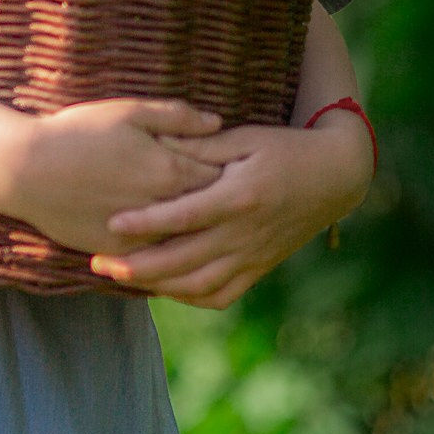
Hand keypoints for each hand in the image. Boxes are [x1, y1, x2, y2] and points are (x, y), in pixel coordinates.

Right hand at [0, 99, 224, 253]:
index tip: (246, 172)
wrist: (25, 170)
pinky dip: (173, 258)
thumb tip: (217, 122)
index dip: (234, 175)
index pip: (219, 178)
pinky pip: (156, 261)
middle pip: (208, 214)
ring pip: (185, 244)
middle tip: (243, 206)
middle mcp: (160, 208)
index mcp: (168, 170)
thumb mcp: (128, 111)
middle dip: (225, 209)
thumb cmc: (76, 132)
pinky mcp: (117, 251)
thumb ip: (176, 116)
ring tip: (219, 232)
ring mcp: (139, 235)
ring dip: (203, 239)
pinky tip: (185, 254)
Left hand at [85, 119, 372, 307]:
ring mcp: (253, 255)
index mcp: (239, 197)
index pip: (184, 216)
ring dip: (157, 286)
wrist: (336, 177)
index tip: (112, 225)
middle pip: (183, 260)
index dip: (147, 223)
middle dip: (137, 267)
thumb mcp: (246, 137)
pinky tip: (165, 289)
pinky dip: (190, 297)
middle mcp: (244, 233)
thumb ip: (201, 143)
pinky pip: (222, 294)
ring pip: (198, 284)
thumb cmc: (286, 148)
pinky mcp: (260, 267)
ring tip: (121, 279)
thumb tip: (157, 138)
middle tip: (98, 264)